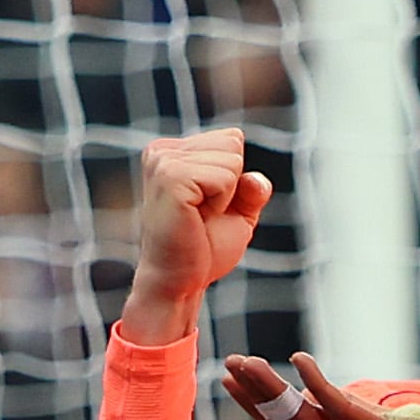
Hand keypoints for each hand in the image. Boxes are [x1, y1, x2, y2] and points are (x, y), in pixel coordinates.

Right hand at [119, 130, 271, 343]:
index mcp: (173, 151)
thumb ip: (251, 189)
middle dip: (232, 184)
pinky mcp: (170, 178)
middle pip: (232, 144)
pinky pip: (225, 176)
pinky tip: (197, 216)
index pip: (231, 139)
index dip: (234, 178)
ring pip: (231, 159)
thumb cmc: (205, 247)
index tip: (209, 204)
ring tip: (199, 215)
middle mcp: (162, 151)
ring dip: (227, 195)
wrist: (181, 279)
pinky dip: (222, 201)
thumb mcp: (239, 212)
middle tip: (204, 213)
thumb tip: (257, 179)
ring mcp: (163, 162)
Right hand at [222, 351, 386, 419]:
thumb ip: (345, 413)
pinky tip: (298, 360)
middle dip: (255, 395)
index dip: (256, 407)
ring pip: (306, 419)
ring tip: (246, 362)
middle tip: (227, 364)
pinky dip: (318, 385)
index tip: (228, 382)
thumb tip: (316, 395)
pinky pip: (343, 409)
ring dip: (273, 390)